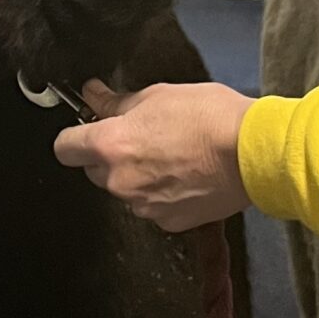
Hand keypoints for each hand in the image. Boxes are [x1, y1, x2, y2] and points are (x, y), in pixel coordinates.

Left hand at [53, 78, 254, 231]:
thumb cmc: (210, 118)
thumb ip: (117, 102)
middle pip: (94, 171)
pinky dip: (161, 194)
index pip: (65, 148)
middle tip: (141, 137)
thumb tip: (93, 96)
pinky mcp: (168, 222)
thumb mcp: (158, 95)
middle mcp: (120, 181)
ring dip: (137, 176)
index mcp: (111, 145)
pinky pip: (152, 207)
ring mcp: (143, 205)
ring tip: (171, 156)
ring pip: (125, 190)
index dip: (73, 137)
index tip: (84, 130)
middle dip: (110, 156)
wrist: (253, 153)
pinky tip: (185, 176)